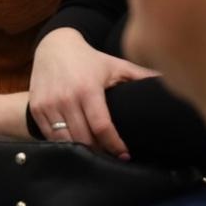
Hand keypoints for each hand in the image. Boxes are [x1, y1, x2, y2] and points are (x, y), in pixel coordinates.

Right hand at [28, 28, 157, 158]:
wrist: (54, 46)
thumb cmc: (90, 59)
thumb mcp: (115, 65)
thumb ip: (140, 76)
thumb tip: (170, 78)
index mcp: (88, 88)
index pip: (102, 127)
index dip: (114, 145)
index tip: (125, 155)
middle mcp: (66, 97)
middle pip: (84, 138)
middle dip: (99, 152)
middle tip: (112, 159)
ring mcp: (49, 104)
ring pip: (65, 141)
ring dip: (81, 152)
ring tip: (96, 156)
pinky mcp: (36, 108)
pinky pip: (49, 136)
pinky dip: (63, 145)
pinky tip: (76, 146)